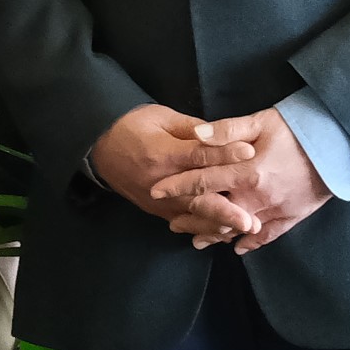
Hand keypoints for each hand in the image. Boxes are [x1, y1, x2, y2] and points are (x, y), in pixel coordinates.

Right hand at [90, 104, 259, 241]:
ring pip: (192, 216)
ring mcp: (158, 200)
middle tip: (251, 220)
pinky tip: (226, 231)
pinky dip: (204, 228)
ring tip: (244, 230)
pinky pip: (183, 222)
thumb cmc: (133, 127)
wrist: (98, 147)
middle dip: (226, 210)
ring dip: (219, 224)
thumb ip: (194, 128)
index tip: (250, 153)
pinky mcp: (156, 209)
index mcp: (162, 152)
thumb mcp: (161, 117)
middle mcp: (160, 181)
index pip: (198, 155)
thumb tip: (225, 136)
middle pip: (197, 197)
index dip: (224, 154)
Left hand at [147, 107, 334, 252]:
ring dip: (216, 233)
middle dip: (192, 219)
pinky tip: (237, 247)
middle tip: (173, 224)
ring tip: (197, 239)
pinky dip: (252, 243)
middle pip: (216, 212)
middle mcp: (259, 195)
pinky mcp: (294, 215)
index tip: (156, 190)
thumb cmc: (300, 127)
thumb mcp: (261, 121)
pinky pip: (269, 235)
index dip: (177, 186)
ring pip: (239, 228)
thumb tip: (196, 134)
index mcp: (247, 171)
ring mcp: (277, 208)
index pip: (203, 181)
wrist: (342, 142)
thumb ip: (227, 130)